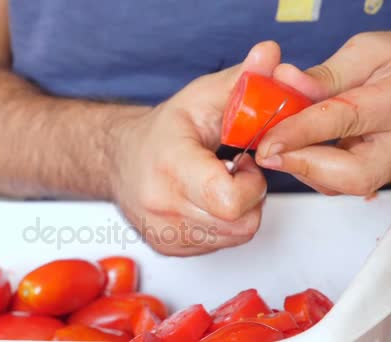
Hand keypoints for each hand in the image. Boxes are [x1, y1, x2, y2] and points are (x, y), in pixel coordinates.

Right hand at [110, 42, 280, 255]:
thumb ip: (241, 80)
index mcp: (172, 165)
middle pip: (240, 223)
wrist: (119, 159)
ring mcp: (163, 231)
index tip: (244, 163)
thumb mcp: (200, 97)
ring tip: (221, 182)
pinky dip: (222, 224)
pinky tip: (208, 200)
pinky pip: (218, 246)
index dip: (251, 185)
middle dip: (250, 196)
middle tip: (235, 171)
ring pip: (233, 237)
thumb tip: (271, 54)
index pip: (228, 201)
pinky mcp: (167, 246)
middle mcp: (162, 205)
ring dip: (238, 211)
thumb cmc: (163, 130)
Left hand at [256, 32, 390, 195]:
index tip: (267, 142)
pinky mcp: (385, 173)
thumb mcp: (367, 51)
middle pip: (355, 174)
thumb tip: (284, 82)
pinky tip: (298, 150)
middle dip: (305, 167)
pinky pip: (345, 183)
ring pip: (347, 184)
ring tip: (280, 144)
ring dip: (305, 169)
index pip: (345, 119)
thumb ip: (325, 74)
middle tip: (268, 153)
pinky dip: (315, 170)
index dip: (300, 133)